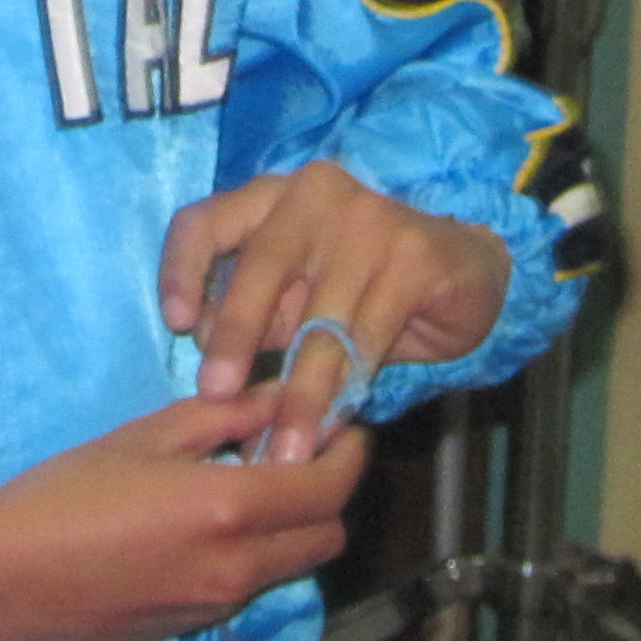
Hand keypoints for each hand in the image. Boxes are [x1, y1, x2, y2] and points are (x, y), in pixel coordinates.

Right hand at [0, 391, 364, 640]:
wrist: (0, 581)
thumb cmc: (63, 494)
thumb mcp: (144, 436)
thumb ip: (223, 416)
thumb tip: (280, 398)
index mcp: (230, 510)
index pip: (330, 487)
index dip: (350, 452)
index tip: (343, 421)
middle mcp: (240, 568)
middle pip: (328, 535)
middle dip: (329, 491)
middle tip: (300, 450)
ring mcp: (219, 606)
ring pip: (294, 564)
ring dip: (294, 525)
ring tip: (252, 481)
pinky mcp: (195, 627)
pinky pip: (253, 586)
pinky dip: (257, 552)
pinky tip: (211, 521)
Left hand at [159, 160, 513, 463]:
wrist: (466, 271)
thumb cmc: (362, 283)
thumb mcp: (298, 289)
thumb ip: (257, 308)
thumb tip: (204, 356)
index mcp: (272, 196)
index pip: (206, 220)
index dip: (181, 271)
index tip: (175, 324)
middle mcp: (315, 194)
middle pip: (262, 264)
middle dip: (235, 334)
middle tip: (215, 394)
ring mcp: (369, 220)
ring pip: (319, 318)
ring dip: (298, 391)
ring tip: (281, 446)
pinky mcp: (413, 257)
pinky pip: (366, 338)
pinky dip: (345, 391)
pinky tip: (331, 428)